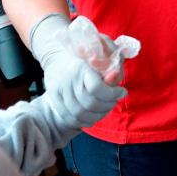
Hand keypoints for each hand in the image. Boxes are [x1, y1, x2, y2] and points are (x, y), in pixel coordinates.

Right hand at [29, 14, 129, 129]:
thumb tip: (115, 76)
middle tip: (114, 100)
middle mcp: (68, 80)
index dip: (112, 94)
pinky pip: (70, 118)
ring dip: (98, 115)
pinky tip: (94, 115)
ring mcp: (59, 91)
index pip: (96, 88)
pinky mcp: (54, 100)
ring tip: (106, 108)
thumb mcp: (101, 54)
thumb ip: (110, 65)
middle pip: (90, 104)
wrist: (58, 57)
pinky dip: (85, 121)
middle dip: (108, 106)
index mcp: (81, 67)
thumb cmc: (85, 55)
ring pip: (80, 114)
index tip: (122, 91)